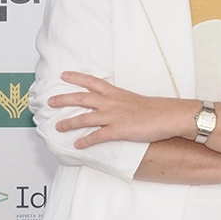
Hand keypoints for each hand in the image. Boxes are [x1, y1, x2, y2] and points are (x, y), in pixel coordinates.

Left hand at [49, 71, 191, 147]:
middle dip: (64, 99)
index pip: (92, 82)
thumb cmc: (158, 109)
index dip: (77, 77)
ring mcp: (114, 116)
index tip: (64, 75)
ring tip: (57, 126)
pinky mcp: (119, 131)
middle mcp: (112, 103)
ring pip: (84, 118)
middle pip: (82, 98)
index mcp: (117, 93)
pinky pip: (97, 136)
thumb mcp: (137, 101)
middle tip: (50, 101)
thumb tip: (118, 108)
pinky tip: (77, 145)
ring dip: (69, 122)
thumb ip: (124, 103)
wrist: (170, 115)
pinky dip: (85, 140)